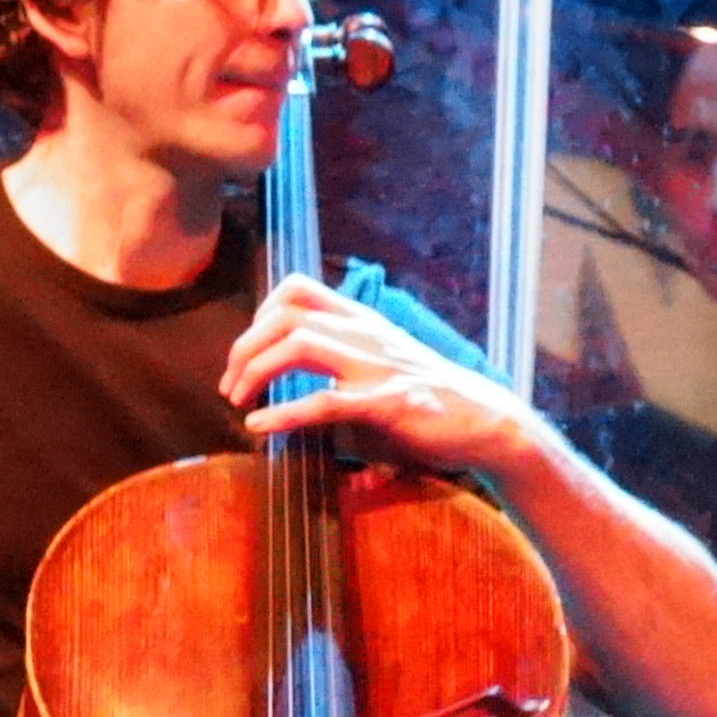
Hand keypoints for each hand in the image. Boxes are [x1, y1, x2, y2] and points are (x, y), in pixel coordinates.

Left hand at [222, 275, 544, 482]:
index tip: (246, 353)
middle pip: (286, 313)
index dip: (258, 315)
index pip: (297, 288)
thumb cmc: (433, 400)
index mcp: (364, 321)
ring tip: (237, 401)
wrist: (488, 423)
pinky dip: (283, 413)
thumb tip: (301, 373)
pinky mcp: (386, 403)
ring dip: (256, 371)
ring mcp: (377, 365)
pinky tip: (260, 427)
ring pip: (299, 344)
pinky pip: (324, 401)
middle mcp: (367, 333)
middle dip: (244, 347)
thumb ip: (347, 359)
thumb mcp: (385, 365)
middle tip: (229, 386)